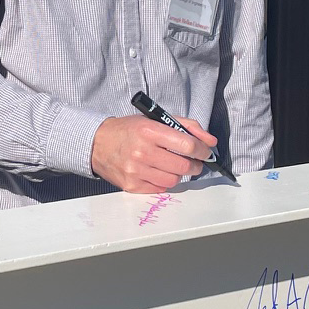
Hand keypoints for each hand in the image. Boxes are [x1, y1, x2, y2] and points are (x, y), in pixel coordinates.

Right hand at [91, 115, 217, 193]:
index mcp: (149, 131)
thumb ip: (186, 126)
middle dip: (195, 165)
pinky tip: (160, 172)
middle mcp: (142, 151)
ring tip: (175, 165)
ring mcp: (136, 171)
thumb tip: (210, 141)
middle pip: (183, 165)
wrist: (97, 143)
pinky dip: (165, 181)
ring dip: (180, 174)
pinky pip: (160, 189)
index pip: (186, 144)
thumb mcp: (156, 119)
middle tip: (194, 162)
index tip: (206, 152)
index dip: (202, 150)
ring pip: (174, 180)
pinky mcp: (131, 186)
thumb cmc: (129, 129)